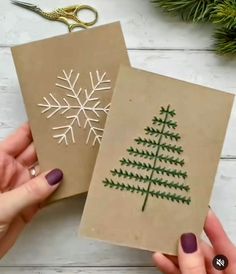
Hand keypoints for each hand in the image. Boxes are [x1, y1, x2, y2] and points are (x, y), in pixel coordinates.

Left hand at [0, 123, 62, 257]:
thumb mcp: (1, 205)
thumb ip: (30, 191)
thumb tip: (56, 176)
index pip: (20, 138)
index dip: (34, 128)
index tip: (52, 119)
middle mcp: (11, 172)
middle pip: (35, 153)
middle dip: (51, 145)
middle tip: (70, 138)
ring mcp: (21, 188)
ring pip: (44, 173)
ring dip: (58, 167)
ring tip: (75, 158)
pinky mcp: (29, 206)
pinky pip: (47, 193)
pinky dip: (58, 189)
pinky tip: (70, 182)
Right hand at [153, 209, 235, 273]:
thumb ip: (195, 267)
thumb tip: (186, 242)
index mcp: (234, 272)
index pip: (225, 244)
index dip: (213, 225)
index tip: (202, 208)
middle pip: (204, 252)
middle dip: (186, 238)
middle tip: (173, 223)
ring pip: (190, 262)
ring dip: (174, 252)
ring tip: (162, 238)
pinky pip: (183, 273)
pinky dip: (171, 267)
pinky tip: (160, 258)